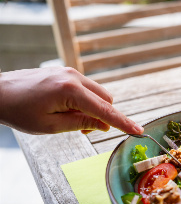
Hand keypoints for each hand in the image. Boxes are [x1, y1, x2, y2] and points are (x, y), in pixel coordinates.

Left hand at [0, 67, 142, 134]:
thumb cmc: (19, 111)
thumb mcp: (51, 125)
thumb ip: (81, 124)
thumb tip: (104, 125)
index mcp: (70, 91)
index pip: (104, 110)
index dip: (123, 122)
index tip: (139, 130)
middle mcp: (74, 77)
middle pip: (106, 99)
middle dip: (102, 117)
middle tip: (83, 131)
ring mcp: (70, 72)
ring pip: (98, 93)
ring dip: (93, 109)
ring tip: (70, 119)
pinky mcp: (66, 73)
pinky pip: (87, 88)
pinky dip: (86, 101)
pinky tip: (68, 109)